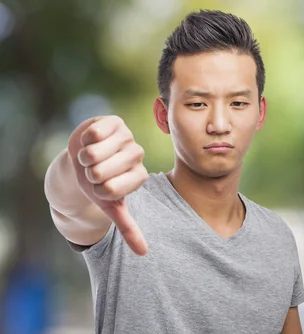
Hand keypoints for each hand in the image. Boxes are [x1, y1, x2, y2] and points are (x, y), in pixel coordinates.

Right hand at [67, 116, 148, 254]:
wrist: (84, 159)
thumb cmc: (99, 183)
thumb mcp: (112, 206)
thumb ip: (129, 228)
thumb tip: (144, 254)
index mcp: (139, 176)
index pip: (111, 190)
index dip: (97, 189)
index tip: (101, 186)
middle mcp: (137, 155)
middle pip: (100, 172)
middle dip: (88, 174)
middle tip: (94, 170)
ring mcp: (127, 136)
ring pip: (94, 154)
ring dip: (84, 158)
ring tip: (90, 157)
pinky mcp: (114, 122)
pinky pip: (93, 134)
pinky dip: (83, 141)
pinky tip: (89, 141)